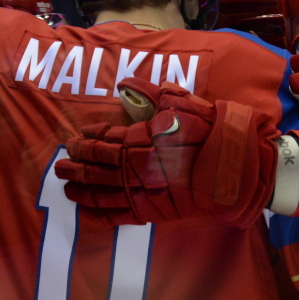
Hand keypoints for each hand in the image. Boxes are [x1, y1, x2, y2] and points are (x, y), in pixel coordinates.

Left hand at [54, 78, 279, 225]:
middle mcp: (136, 166)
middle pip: (97, 165)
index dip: (88, 138)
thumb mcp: (184, 103)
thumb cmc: (213, 133)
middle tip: (61, 163)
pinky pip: (118, 215)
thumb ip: (151, 94)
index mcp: (141, 138)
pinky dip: (99, 214)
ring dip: (81, 188)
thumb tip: (125, 84)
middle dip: (76, 163)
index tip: (76, 137)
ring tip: (66, 186)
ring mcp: (143, 191)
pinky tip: (84, 212)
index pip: (105, 138)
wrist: (238, 170)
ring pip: (102, 191)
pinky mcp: (153, 212)